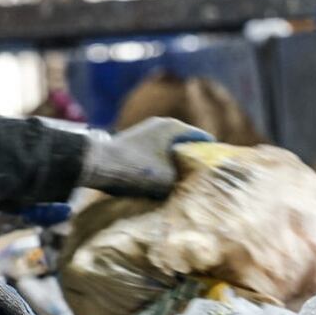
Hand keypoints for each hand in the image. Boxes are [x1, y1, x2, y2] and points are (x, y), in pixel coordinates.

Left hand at [78, 117, 212, 196]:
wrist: (96, 165)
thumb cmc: (136, 169)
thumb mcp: (167, 179)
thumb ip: (185, 181)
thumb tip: (197, 189)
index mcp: (174, 127)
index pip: (203, 139)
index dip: (212, 156)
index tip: (219, 172)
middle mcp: (161, 126)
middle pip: (187, 145)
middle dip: (194, 161)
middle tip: (204, 180)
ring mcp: (146, 133)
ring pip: (171, 151)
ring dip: (177, 165)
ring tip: (184, 184)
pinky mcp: (134, 144)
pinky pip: (157, 155)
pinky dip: (163, 166)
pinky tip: (163, 182)